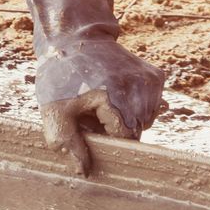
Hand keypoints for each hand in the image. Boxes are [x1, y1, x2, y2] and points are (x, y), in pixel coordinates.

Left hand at [34, 35, 164, 174]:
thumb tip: (85, 171)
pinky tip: (117, 93)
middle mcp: (138, 86)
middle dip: (116, 130)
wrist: (74, 38)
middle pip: (136, 131)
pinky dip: (135, 107)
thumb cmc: (61, 77)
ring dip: (126, 119)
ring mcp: (150, 80)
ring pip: (145, 121)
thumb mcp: (53, 111)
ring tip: (104, 102)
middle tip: (93, 114)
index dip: (108, 140)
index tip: (92, 131)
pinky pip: (151, 107)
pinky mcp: (156, 76)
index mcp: (113, 94)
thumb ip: (66, 143)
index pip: (126, 138)